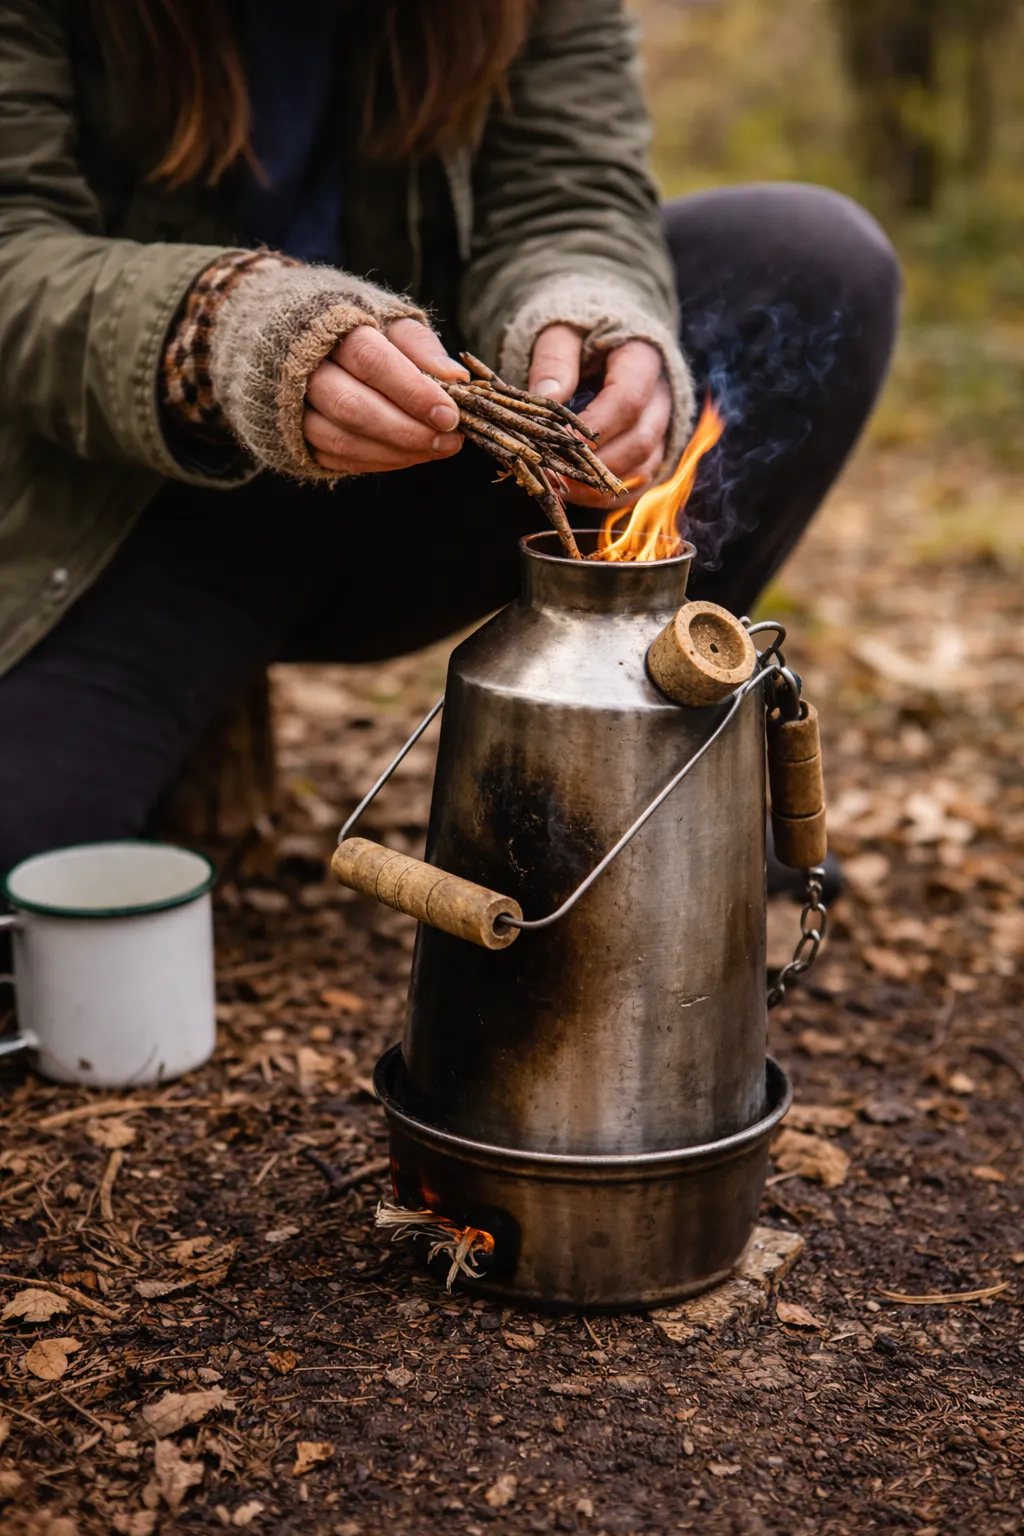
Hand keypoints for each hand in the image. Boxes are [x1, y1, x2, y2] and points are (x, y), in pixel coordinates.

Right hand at [304, 318, 467, 473]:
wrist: (290, 336)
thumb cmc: (353, 327)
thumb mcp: (388, 320)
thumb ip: (420, 346)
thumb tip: (457, 380)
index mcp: (327, 325)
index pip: (371, 361)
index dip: (413, 391)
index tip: (449, 415)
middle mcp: (301, 367)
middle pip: (353, 407)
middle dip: (407, 430)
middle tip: (449, 441)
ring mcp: (291, 405)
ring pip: (341, 439)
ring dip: (394, 452)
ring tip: (434, 450)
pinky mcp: (292, 435)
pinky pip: (334, 457)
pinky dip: (375, 461)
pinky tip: (406, 455)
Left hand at [528, 325, 670, 504]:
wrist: (601, 336)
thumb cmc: (579, 333)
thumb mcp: (562, 332)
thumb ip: (555, 359)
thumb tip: (547, 397)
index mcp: (643, 358)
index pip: (628, 399)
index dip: (595, 428)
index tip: (557, 441)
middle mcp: (662, 395)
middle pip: (641, 440)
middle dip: (597, 464)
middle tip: (554, 473)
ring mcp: (662, 425)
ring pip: (645, 467)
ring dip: (603, 485)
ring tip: (561, 487)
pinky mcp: (654, 448)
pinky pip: (642, 482)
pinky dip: (612, 495)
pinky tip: (578, 493)